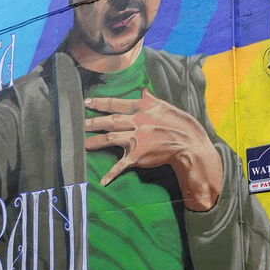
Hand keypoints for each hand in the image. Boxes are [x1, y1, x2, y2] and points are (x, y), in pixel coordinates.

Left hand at [84, 89, 222, 211]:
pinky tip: (103, 180)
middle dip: (93, 122)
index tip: (87, 102)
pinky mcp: (138, 155)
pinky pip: (122, 165)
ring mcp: (136, 139)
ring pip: (110, 138)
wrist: (189, 143)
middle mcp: (136, 122)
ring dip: (95, 142)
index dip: (100, 103)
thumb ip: (151, 99)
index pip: (116, 104)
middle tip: (80, 123)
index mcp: (141, 108)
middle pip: (109, 121)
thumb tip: (143, 89)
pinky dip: (112, 174)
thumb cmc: (180, 123)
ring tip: (83, 144)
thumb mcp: (165, 106)